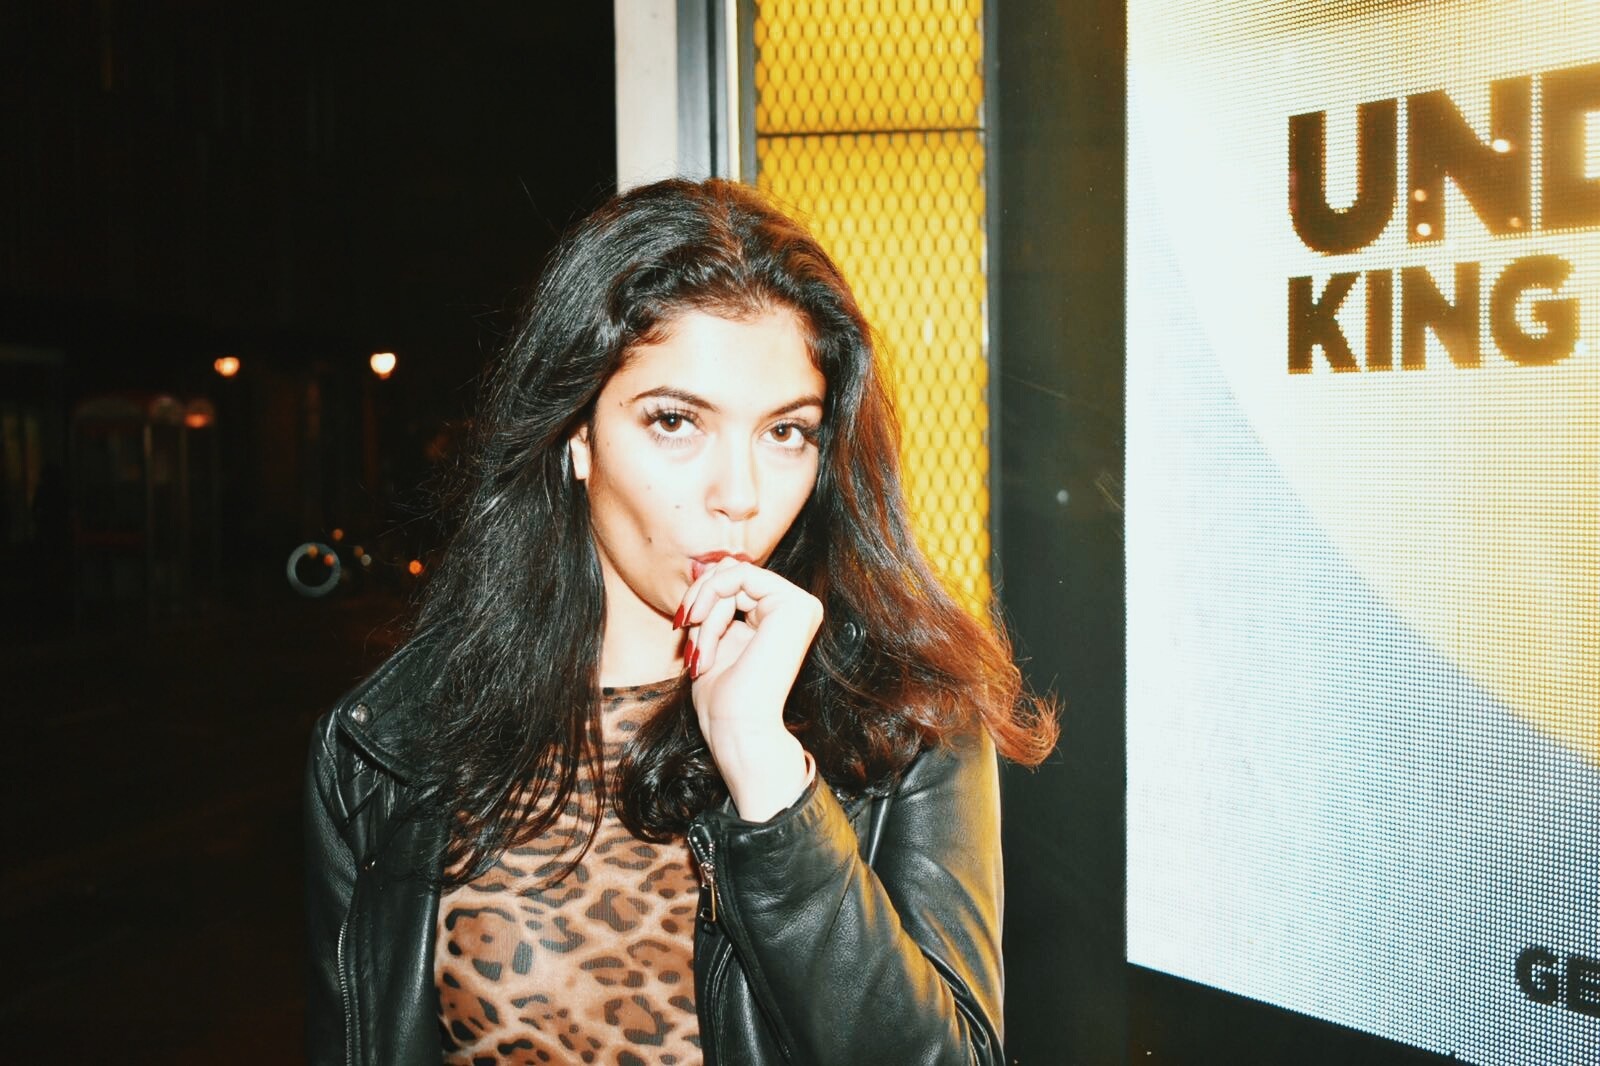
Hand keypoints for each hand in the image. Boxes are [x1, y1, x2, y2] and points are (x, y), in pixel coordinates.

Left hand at [678, 557, 820, 820]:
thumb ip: (712, 604)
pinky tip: (701, 627)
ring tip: (698, 648)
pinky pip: (740, 576)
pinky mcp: (796, 605)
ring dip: (704, 609)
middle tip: (684, 631)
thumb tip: (703, 563)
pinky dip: (711, 600)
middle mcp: (796, 609)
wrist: (737, 730)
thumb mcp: (711, 640)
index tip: (680, 627)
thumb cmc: (723, 700)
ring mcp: (800, 606)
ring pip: (733, 575)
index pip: (733, 582)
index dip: (701, 597)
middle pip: (732, 573)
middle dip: (700, 600)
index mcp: (779, 617)